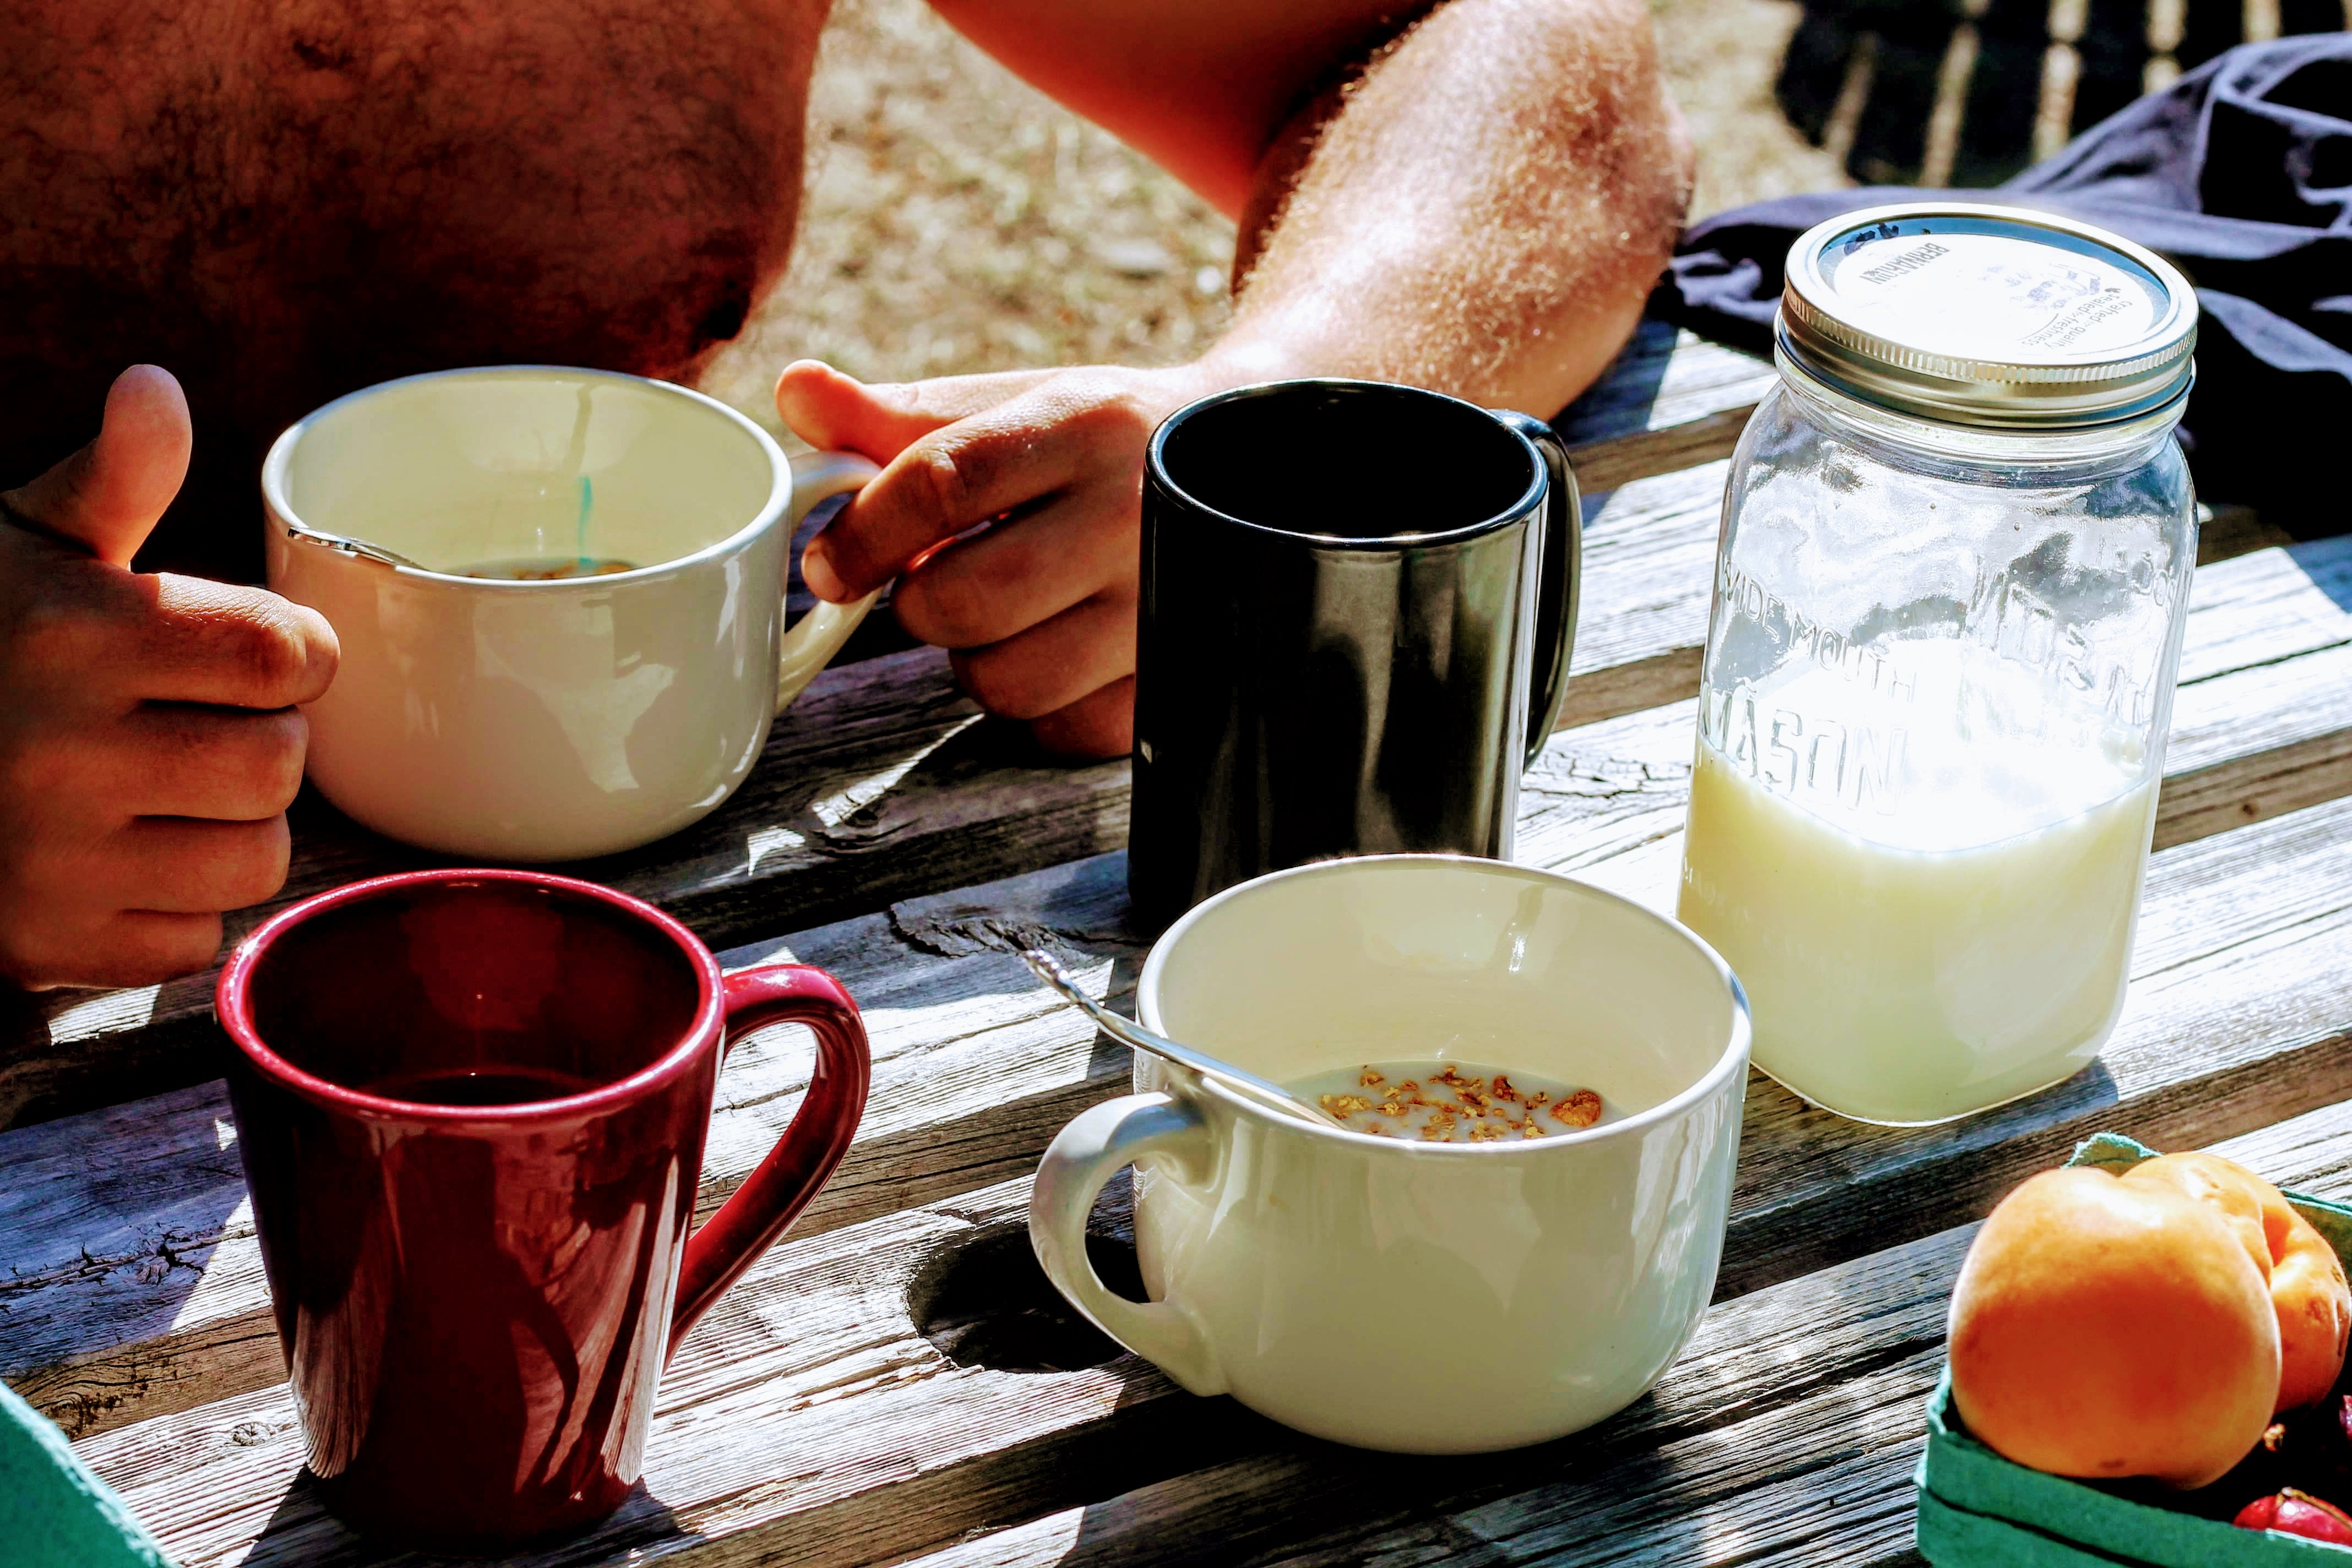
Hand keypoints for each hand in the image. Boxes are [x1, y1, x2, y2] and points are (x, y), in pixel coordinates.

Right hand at [0, 366, 338, 989]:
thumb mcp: (27, 550)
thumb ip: (113, 480)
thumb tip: (157, 389)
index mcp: (74, 634)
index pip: (287, 650)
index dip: (288, 652)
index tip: (246, 653)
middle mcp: (62, 747)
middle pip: (283, 761)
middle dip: (260, 740)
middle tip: (192, 725)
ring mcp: (53, 857)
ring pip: (259, 858)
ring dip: (231, 828)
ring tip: (160, 792)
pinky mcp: (49, 945)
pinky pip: (197, 936)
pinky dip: (173, 906)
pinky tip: (118, 860)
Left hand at [775, 359, 1227, 758]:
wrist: (1252, 465)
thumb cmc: (1103, 438)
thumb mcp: (1015, 404)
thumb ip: (900, 413)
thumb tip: (795, 393)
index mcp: (1086, 424)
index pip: (941, 483)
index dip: (864, 535)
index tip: (832, 563)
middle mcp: (1138, 514)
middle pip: (963, 602)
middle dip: (920, 602)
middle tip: (936, 580)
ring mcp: (1168, 607)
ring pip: (1006, 684)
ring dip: (977, 659)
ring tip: (1008, 612)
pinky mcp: (1180, 682)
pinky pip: (1061, 730)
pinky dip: (1038, 703)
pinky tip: (1058, 646)